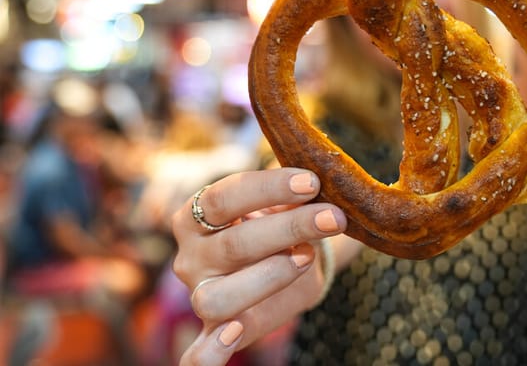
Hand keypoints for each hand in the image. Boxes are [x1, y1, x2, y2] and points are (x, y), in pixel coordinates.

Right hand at [171, 168, 346, 365]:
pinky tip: (233, 336)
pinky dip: (208, 354)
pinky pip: (198, 355)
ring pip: (218, 298)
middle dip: (290, 228)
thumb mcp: (285, 202)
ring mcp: (200, 296)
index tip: (312, 182)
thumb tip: (317, 180)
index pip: (225, 196)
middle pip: (233, 244)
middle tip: (333, 218)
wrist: (292, 260)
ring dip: (267, 277)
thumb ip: (292, 194)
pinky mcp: (214, 334)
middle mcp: (191, 256)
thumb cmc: (282, 223)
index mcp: (197, 214)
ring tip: (305, 259)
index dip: (269, 188)